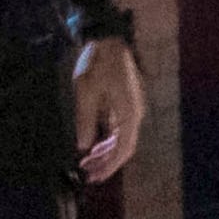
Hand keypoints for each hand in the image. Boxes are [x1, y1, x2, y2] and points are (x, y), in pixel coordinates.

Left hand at [71, 38, 145, 187]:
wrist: (109, 41)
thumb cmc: (97, 65)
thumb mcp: (85, 93)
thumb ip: (85, 122)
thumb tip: (84, 147)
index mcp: (128, 114)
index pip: (123, 149)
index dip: (109, 166)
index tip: (93, 177)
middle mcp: (135, 114)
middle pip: (124, 147)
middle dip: (106, 163)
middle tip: (87, 174)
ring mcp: (132, 109)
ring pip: (122, 139)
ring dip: (106, 152)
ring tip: (87, 162)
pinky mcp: (126, 103)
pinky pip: (120, 129)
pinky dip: (108, 140)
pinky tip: (94, 144)